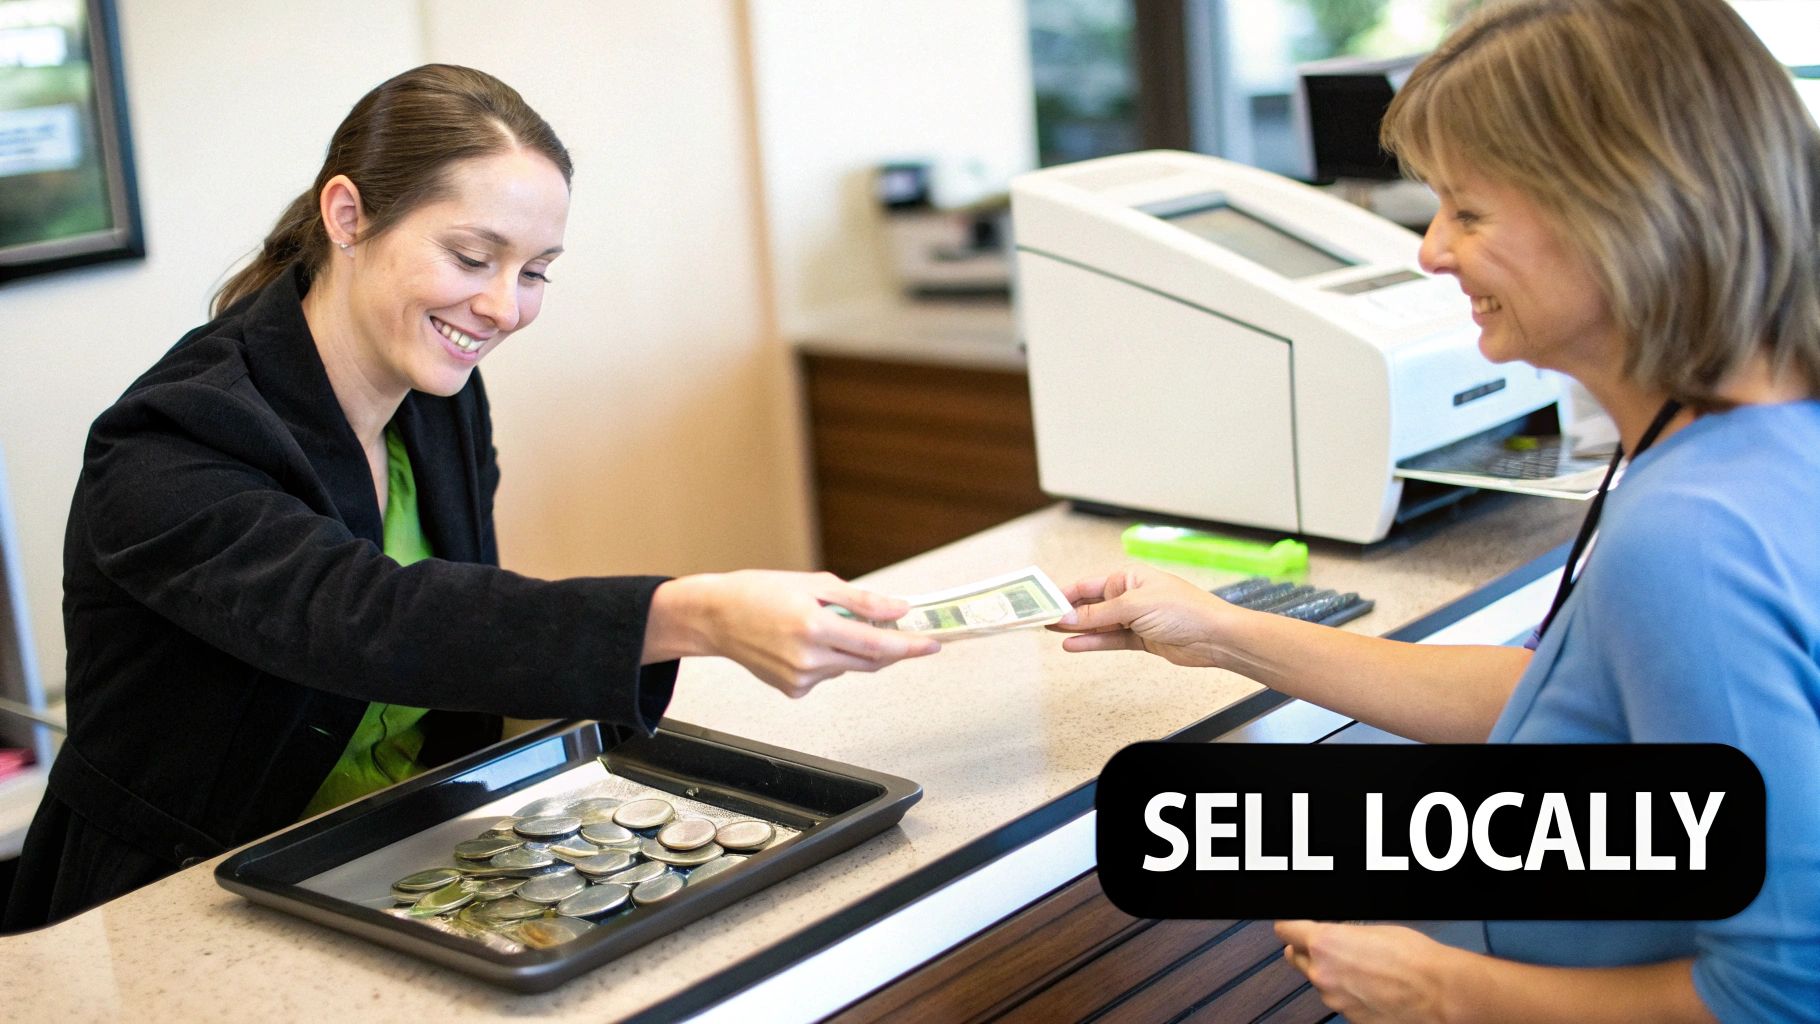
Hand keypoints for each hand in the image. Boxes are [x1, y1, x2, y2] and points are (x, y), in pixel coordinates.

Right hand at [648, 571, 939, 697]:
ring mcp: (799, 679)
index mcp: (813, 626)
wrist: (715, 617)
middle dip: (889, 648)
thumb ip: (860, 601)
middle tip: (896, 630)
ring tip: (822, 624)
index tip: (932, 645)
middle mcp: (807, 658)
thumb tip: (898, 610)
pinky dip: (828, 659)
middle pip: (869, 661)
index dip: (909, 646)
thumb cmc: (757, 592)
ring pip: (849, 667)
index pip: (876, 644)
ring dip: (851, 649)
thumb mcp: (813, 583)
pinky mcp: (792, 691)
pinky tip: (802, 643)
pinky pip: (828, 675)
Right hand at [1047, 564, 1236, 667]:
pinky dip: (1092, 643)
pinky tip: (1073, 645)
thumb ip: (1098, 615)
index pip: (1087, 585)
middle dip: (1066, 612)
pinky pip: (1110, 640)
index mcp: (1129, 577)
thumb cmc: (1185, 610)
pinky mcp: (1140, 638)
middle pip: (1090, 605)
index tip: (1043, 603)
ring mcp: (1134, 618)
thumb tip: (1068, 617)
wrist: (1215, 637)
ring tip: (1050, 632)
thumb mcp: (1135, 607)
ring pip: (1098, 624)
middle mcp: (1129, 596)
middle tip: (1040, 619)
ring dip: (1076, 629)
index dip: (1064, 594)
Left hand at [1275, 921, 1460, 1023]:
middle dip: (1305, 951)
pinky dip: (1349, 996)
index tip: (1293, 927)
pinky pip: (1340, 1002)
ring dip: (1331, 975)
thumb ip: (1341, 935)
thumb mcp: (1371, 930)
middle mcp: (1322, 974)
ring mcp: (1334, 1000)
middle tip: (1327, 947)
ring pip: (1319, 982)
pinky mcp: (1350, 1020)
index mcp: (1324, 944)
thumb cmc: (1414, 958)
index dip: (1290, 927)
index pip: (1285, 930)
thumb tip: (1333, 937)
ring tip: (1363, 970)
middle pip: (1294, 957)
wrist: (1439, 993)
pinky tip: (1373, 990)